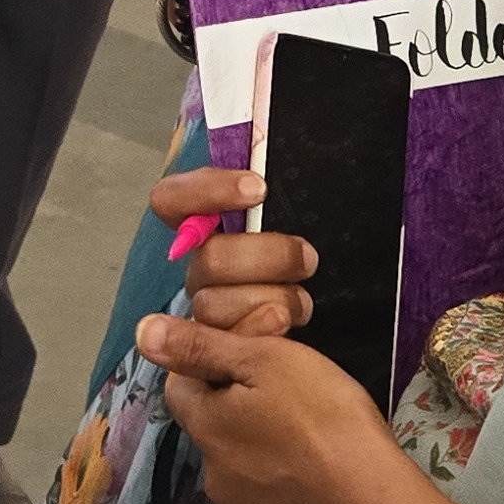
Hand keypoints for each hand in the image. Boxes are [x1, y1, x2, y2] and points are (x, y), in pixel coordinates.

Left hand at [130, 313, 414, 503]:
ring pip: (240, 478)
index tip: (251, 370)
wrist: (373, 503)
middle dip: (240, 423)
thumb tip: (143, 334)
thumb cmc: (324, 418)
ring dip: (261, 465)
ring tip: (308, 455)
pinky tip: (315, 494)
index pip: (182, 391)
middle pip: (215, 437)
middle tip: (292, 411)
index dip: (211, 373)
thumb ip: (203, 347)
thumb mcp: (268, 361)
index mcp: (207, 427)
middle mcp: (211, 477)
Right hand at [145, 166, 309, 339]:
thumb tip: (269, 159)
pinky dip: (262, 331)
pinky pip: (228, 342)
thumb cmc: (306, 255)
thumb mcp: (298, 210)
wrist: (330, 319)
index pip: (173, 199)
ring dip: (272, 299)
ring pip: (216, 305)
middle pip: (208, 259)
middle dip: (265, 257)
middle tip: (307, 257)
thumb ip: (275, 189)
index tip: (258, 188)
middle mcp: (198, 263)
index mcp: (207, 223)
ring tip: (301, 298)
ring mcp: (207, 306)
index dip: (208, 191)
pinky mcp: (221, 344)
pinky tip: (286, 325)